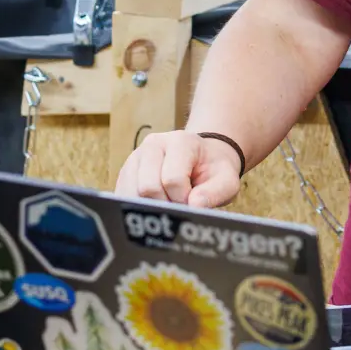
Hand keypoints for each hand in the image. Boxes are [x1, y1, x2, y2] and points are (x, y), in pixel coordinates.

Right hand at [116, 129, 243, 207]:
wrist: (202, 158)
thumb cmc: (214, 171)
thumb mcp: (227, 180)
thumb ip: (215, 193)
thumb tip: (194, 206)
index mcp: (180, 142)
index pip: (172, 179)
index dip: (183, 199)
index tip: (193, 202)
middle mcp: (153, 144)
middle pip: (147, 187)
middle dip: (165, 205)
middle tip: (179, 206)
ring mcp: (136, 157)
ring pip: (131, 193)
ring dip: (150, 208)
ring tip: (168, 204)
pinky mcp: (126, 172)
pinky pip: (123, 196)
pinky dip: (138, 207)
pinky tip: (154, 206)